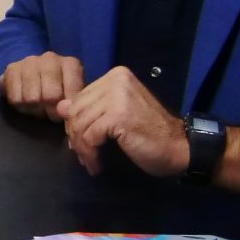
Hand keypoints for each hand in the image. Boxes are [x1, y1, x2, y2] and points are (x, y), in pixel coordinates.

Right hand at [0, 51, 86, 119]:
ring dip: (34, 109)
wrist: (29, 76)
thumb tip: (65, 109)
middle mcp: (50, 58)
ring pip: (31, 98)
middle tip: (48, 113)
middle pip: (50, 96)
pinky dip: (20, 106)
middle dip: (49, 111)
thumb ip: (73, 102)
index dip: (66, 108)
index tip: (62, 113)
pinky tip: (24, 102)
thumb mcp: (71, 94)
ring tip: (36, 107)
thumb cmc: (55, 88)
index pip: (71, 91)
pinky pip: (16, 98)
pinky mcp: (11, 69)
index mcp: (70, 64)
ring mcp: (29, 62)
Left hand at [60, 66, 186, 176]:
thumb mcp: (115, 115)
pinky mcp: (118, 116)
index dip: (75, 123)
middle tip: (84, 155)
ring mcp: (118, 96)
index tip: (82, 142)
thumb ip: (91, 108)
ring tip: (91, 162)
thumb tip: (61, 106)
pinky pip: (89, 136)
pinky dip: (90, 153)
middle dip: (75, 137)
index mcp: (115, 76)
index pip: (79, 98)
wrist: (178, 146)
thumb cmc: (148, 132)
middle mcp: (116, 80)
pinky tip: (98, 164)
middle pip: (75, 110)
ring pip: (80, 124)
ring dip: (82, 149)